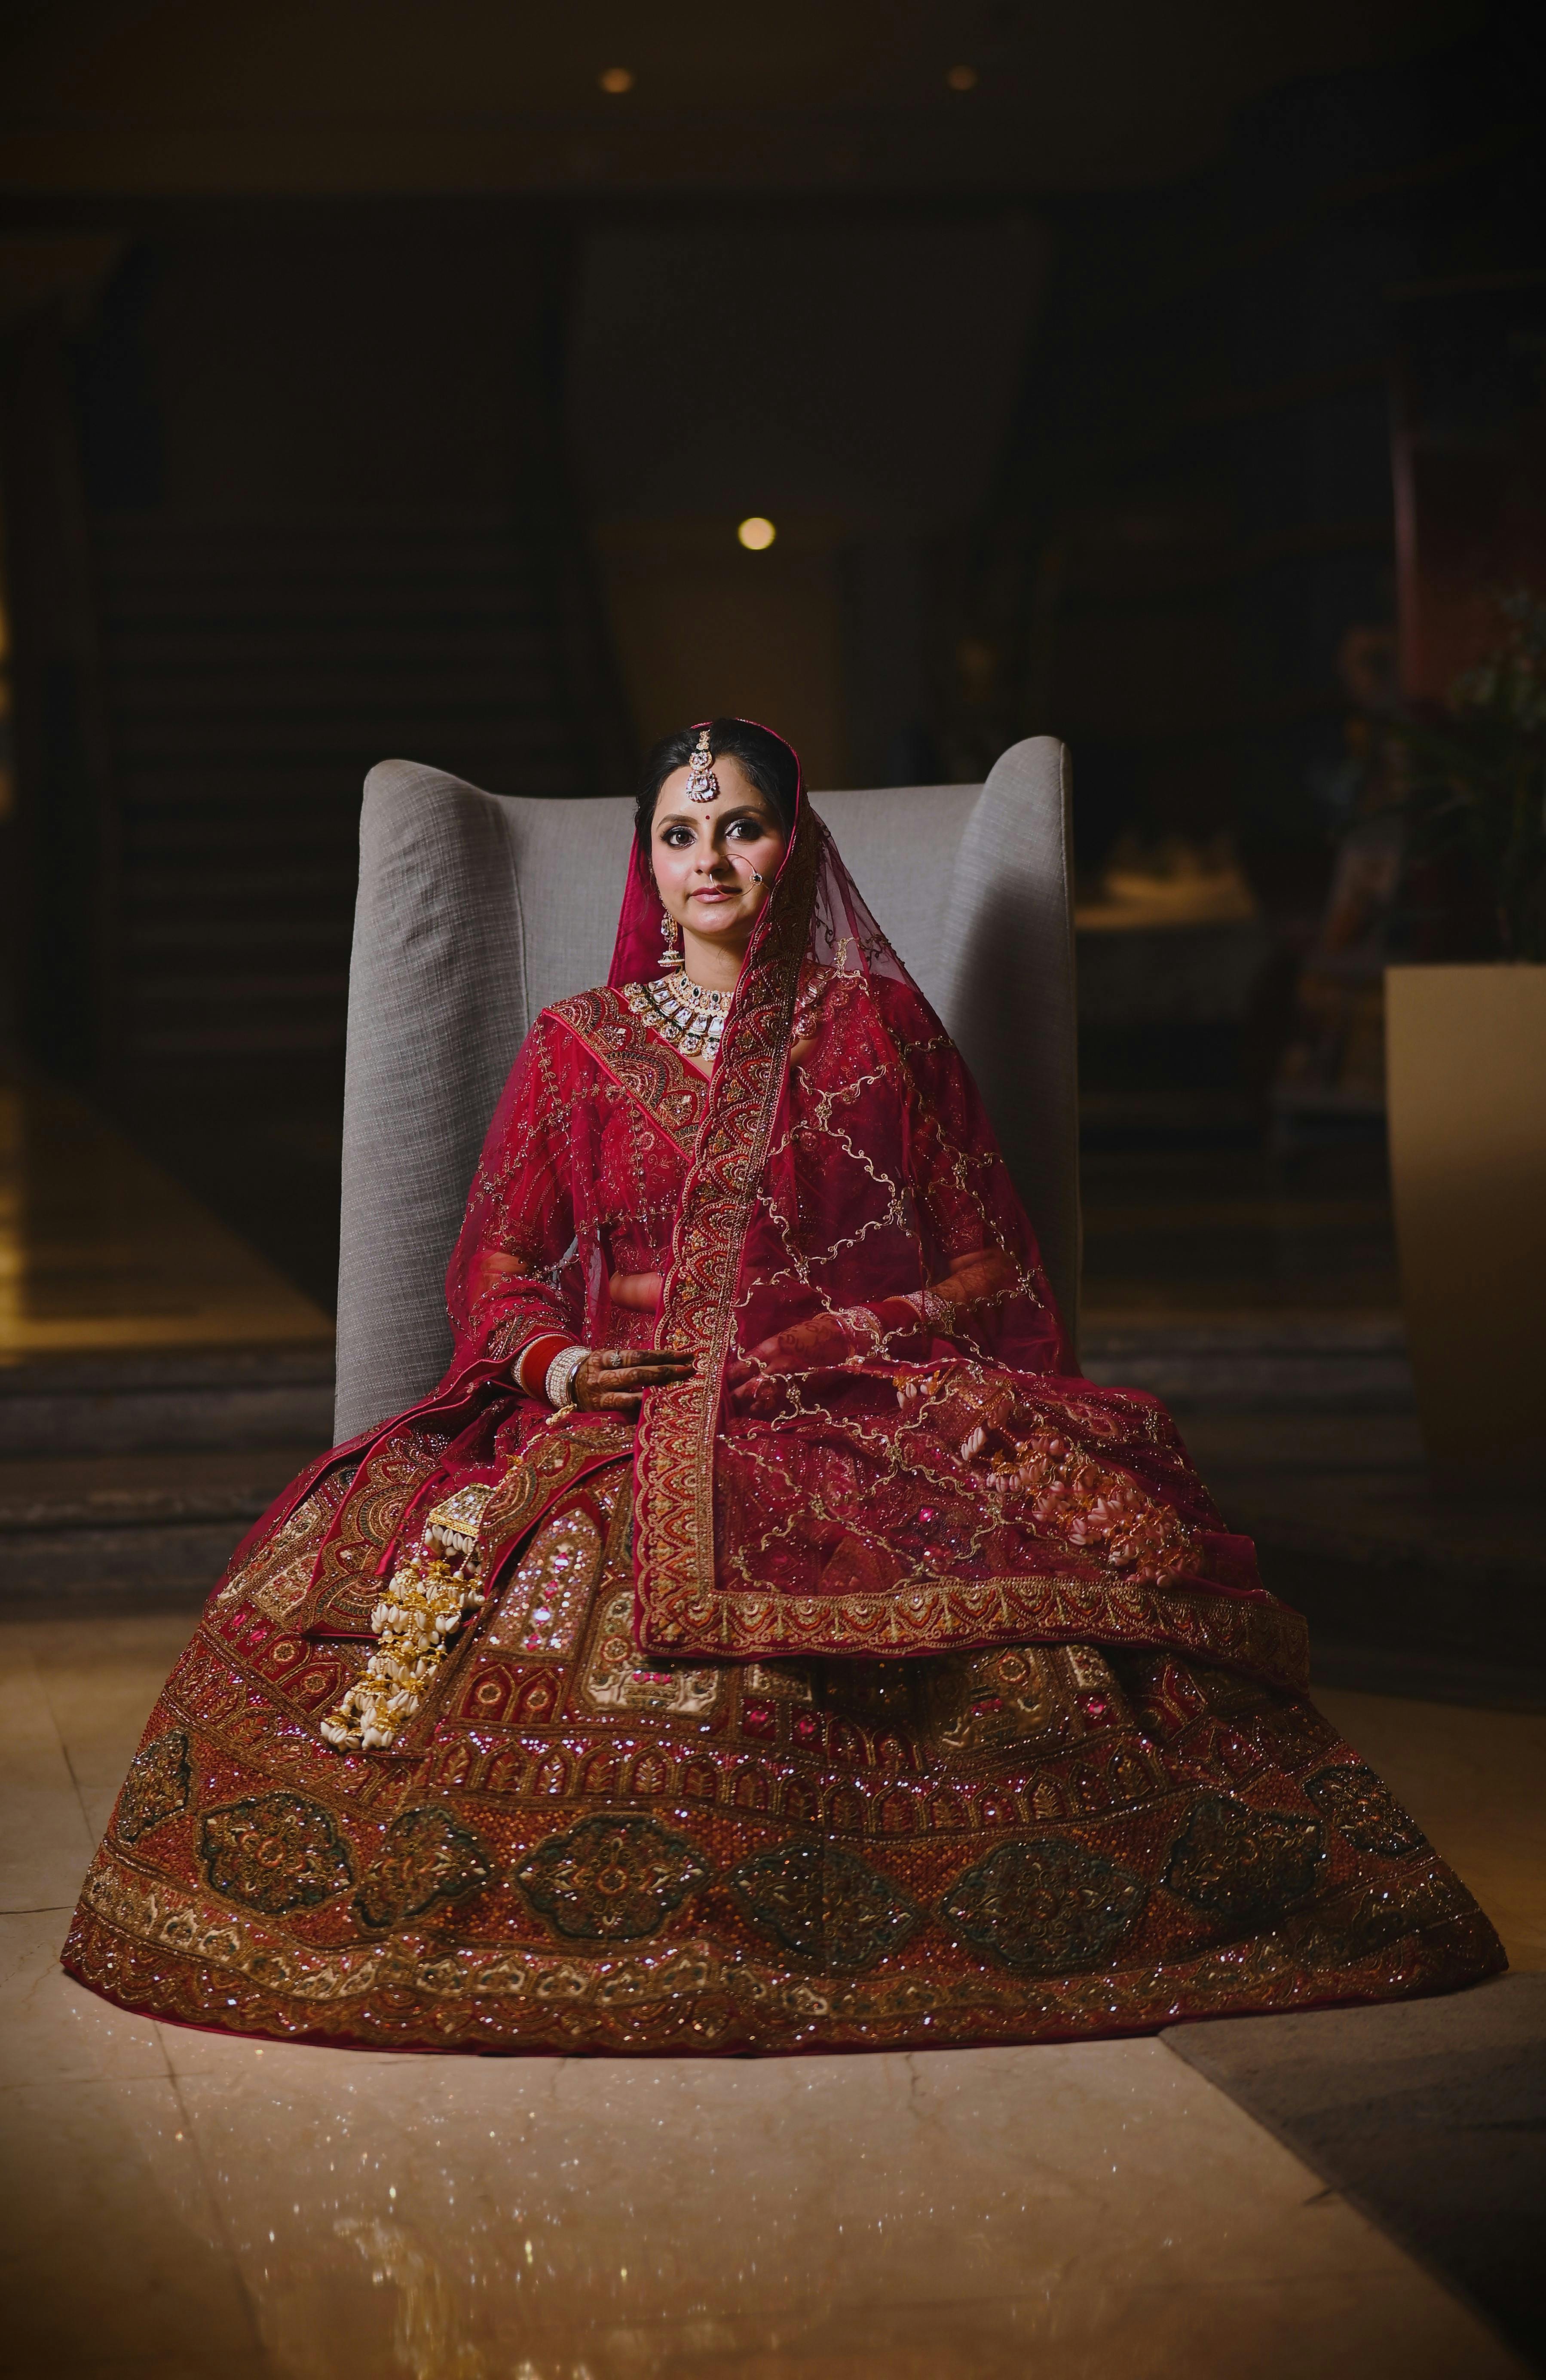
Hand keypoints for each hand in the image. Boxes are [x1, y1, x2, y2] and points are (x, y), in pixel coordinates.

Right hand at [572, 1346, 695, 1415]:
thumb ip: (628, 1361)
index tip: (684, 1355)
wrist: (562, 1385)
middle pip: (637, 1373)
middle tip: (689, 1370)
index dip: (661, 1355)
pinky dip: (642, 1409)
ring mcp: (600, 1397)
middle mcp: (601, 1376)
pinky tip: (660, 1407)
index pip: (636, 1355)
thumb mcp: (606, 1359)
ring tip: (678, 1388)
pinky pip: (625, 1412)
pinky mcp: (601, 1413)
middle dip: (665, 1371)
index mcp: (603, 1357)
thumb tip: (663, 1360)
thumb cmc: (595, 1370)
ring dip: (656, 1392)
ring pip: (631, 1395)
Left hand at [725, 1311, 867, 1411]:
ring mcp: (792, 1385)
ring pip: (760, 1404)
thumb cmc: (811, 1334)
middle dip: (733, 1399)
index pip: (740, 1369)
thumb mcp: (782, 1338)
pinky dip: (766, 1414)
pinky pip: (779, 1411)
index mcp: (772, 1349)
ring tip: (735, 1412)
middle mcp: (779, 1368)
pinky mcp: (804, 1397)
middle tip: (721, 1404)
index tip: (716, 1384)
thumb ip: (762, 1355)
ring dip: (746, 1409)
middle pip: (746, 1390)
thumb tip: (741, 1368)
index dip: (726, 1380)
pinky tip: (757, 1415)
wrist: (844, 1339)